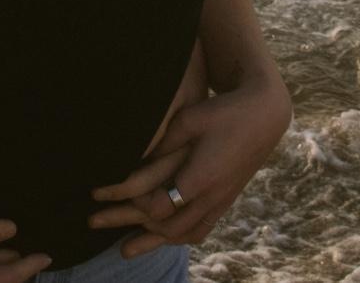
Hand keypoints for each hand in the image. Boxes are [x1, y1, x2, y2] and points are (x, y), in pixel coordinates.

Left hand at [88, 73, 291, 256]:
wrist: (264, 117)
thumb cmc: (223, 112)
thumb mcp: (189, 120)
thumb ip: (161, 142)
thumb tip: (134, 159)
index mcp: (200, 178)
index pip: (157, 206)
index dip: (128, 203)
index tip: (101, 194)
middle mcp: (210, 197)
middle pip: (165, 227)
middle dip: (128, 228)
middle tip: (95, 224)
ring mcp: (220, 202)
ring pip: (184, 234)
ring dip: (152, 241)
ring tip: (126, 247)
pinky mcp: (225, 200)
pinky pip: (200, 230)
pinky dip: (177, 237)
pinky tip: (165, 239)